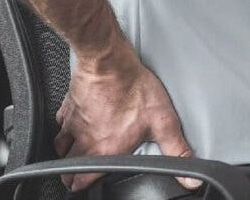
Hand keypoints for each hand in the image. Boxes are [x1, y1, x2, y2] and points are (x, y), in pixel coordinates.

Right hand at [53, 43, 199, 191]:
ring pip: (60, 146)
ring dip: (65, 153)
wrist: (110, 63)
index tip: (83, 186)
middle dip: (71, 174)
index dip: (82, 185)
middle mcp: (86, 140)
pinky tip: (70, 124)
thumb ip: (176, 151)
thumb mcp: (164, 123)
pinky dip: (63, 127)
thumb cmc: (134, 89)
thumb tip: (190, 178)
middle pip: (68, 165)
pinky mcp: (69, 106)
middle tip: (74, 176)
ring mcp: (74, 123)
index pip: (84, 179)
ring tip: (71, 154)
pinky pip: (59, 123)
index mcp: (106, 150)